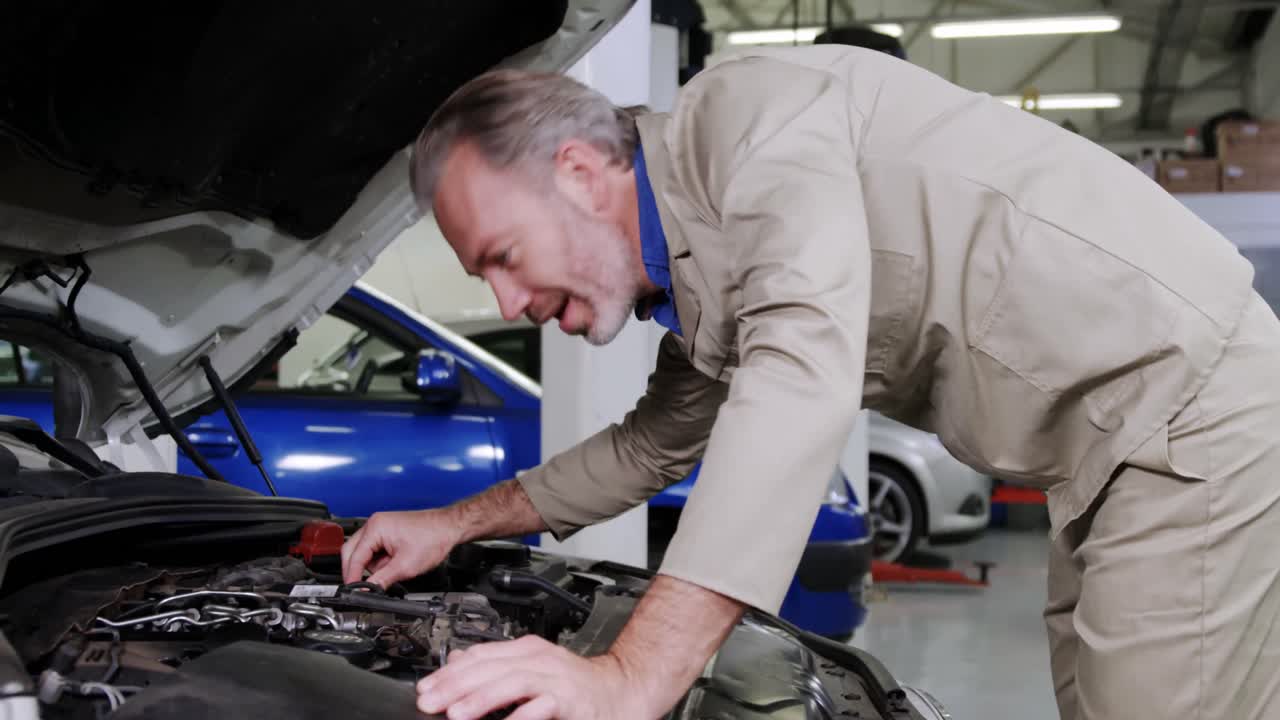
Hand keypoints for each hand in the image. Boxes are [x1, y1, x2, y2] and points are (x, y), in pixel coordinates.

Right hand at [340, 509, 459, 586]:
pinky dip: (380, 561)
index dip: (352, 577)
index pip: (354, 557)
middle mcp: (375, 524)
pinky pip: (374, 550)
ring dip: (372, 566)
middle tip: (364, 587)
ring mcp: (381, 526)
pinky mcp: (387, 532)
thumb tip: (366, 590)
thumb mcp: (405, 566)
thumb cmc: (433, 538)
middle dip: (358, 571)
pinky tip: (394, 564)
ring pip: (363, 552)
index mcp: (375, 528)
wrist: (449, 528)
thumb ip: (381, 580)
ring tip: (393, 569)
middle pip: (352, 552)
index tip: (353, 591)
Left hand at [417, 635, 653, 719]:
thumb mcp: (533, 669)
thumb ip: (498, 666)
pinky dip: (522, 714)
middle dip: (455, 685)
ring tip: (456, 714)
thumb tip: (457, 664)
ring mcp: (556, 678)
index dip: (449, 672)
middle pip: (489, 667)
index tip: (425, 688)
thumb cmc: (576, 687)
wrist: (623, 692)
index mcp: (527, 650)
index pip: (479, 655)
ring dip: (481, 698)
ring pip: (512, 681)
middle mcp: (539, 659)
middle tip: (430, 702)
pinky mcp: (571, 699)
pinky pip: (543, 704)